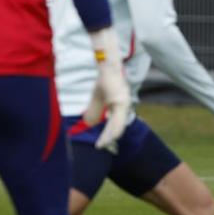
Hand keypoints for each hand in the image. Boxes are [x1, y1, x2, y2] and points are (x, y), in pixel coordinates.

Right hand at [82, 28, 130, 151]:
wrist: (107, 67)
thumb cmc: (104, 81)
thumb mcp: (98, 98)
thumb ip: (95, 110)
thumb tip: (89, 123)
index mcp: (120, 106)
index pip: (116, 125)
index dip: (109, 135)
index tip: (101, 144)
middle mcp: (125, 106)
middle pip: (118, 128)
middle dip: (109, 139)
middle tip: (101, 147)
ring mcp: (124, 105)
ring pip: (118, 127)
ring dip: (109, 137)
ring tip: (101, 145)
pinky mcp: (120, 102)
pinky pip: (116, 120)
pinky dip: (111, 130)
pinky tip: (106, 136)